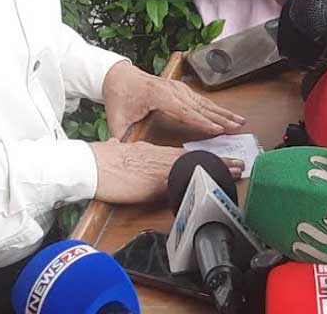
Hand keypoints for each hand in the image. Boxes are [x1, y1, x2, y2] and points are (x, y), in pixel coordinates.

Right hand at [89, 140, 243, 203]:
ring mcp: (158, 167)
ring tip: (236, 169)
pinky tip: (215, 179)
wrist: (90, 165)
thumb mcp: (113, 154)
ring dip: (217, 167)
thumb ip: (120, 151)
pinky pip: (186, 177)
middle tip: (237, 163)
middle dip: (215, 160)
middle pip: (191, 157)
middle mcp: (157, 156)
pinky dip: (203, 177)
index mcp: (148, 152)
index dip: (196, 158)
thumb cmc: (98, 163)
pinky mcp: (156, 179)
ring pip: (194, 164)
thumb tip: (116, 146)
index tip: (209, 160)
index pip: (177, 154)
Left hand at [102, 61, 245, 141]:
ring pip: (204, 102)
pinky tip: (226, 115)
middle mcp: (171, 90)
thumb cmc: (120, 96)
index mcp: (158, 95)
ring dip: (222, 112)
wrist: (118, 76)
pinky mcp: (180, 89)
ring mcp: (177, 88)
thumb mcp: (117, 117)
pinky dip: (215, 108)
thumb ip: (120, 135)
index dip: (201, 121)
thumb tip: (123, 152)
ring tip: (239, 121)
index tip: (218, 129)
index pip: (184, 111)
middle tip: (237, 127)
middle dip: (220, 117)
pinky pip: (200, 100)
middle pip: (199, 106)